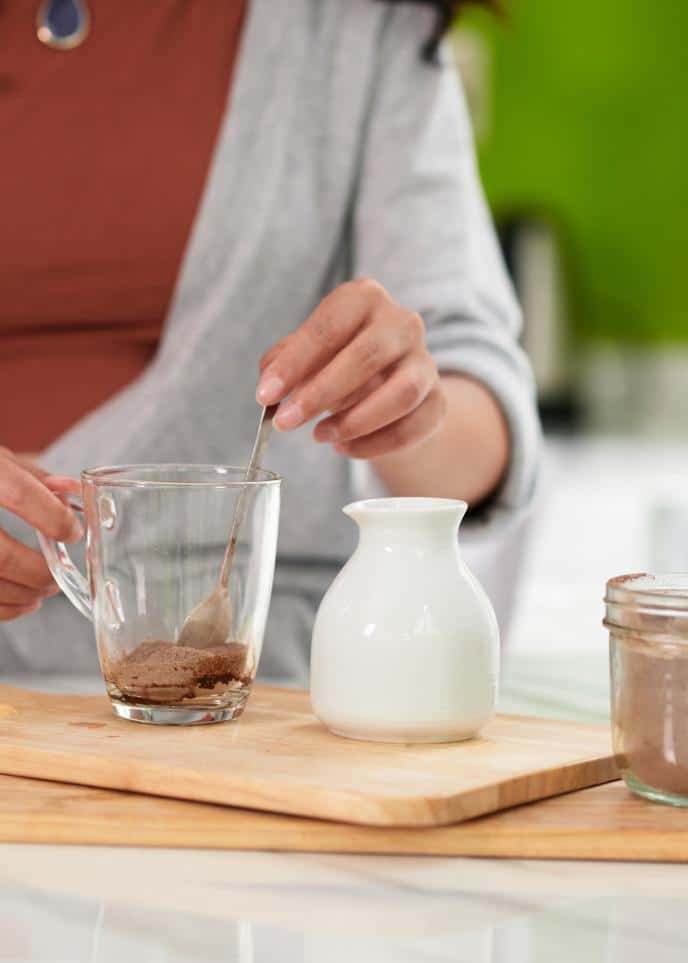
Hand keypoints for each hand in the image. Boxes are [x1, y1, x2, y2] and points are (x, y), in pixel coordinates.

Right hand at [0, 448, 81, 620]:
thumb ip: (34, 478)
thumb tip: (72, 492)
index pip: (21, 495)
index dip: (54, 518)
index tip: (73, 533)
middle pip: (1, 556)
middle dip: (38, 572)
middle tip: (57, 576)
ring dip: (22, 594)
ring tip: (43, 591)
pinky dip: (5, 608)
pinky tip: (23, 602)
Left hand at [256, 279, 444, 458]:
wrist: (387, 384)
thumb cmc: (338, 361)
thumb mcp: (306, 353)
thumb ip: (283, 364)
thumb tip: (270, 390)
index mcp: (364, 298)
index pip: (328, 327)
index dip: (294, 364)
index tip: (266, 396)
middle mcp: (402, 322)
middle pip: (366, 356)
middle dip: (321, 394)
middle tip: (288, 422)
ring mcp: (425, 361)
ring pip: (401, 393)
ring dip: (355, 421)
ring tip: (321, 436)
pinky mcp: (437, 401)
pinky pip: (411, 426)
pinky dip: (373, 444)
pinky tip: (344, 447)